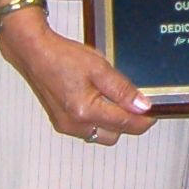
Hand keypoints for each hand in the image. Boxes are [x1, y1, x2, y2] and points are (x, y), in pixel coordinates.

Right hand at [0, 10, 153, 142]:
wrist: (34, 53)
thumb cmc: (62, 56)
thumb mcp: (99, 68)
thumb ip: (122, 89)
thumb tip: (143, 106)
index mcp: (86, 111)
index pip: (125, 124)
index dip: (144, 119)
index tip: (155, 111)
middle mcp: (74, 125)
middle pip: (114, 135)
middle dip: (128, 123)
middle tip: (135, 103)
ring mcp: (66, 126)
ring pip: (100, 135)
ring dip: (112, 123)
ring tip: (115, 100)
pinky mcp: (60, 122)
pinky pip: (87, 129)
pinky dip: (97, 120)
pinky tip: (98, 101)